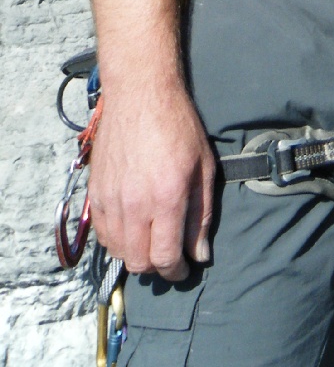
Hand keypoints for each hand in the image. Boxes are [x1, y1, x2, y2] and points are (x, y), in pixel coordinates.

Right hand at [87, 79, 215, 279]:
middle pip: (139, 261)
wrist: (140, 95)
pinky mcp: (96, 193)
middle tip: (170, 255)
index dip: (177, 271)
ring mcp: (111, 200)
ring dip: (136, 255)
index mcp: (166, 197)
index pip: (165, 256)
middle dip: (157, 267)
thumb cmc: (178, 126)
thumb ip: (201, 214)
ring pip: (118, 252)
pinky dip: (117, 241)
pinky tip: (133, 229)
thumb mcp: (203, 167)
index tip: (185, 269)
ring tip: (152, 241)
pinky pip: (102, 234)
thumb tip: (200, 254)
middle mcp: (135, 204)